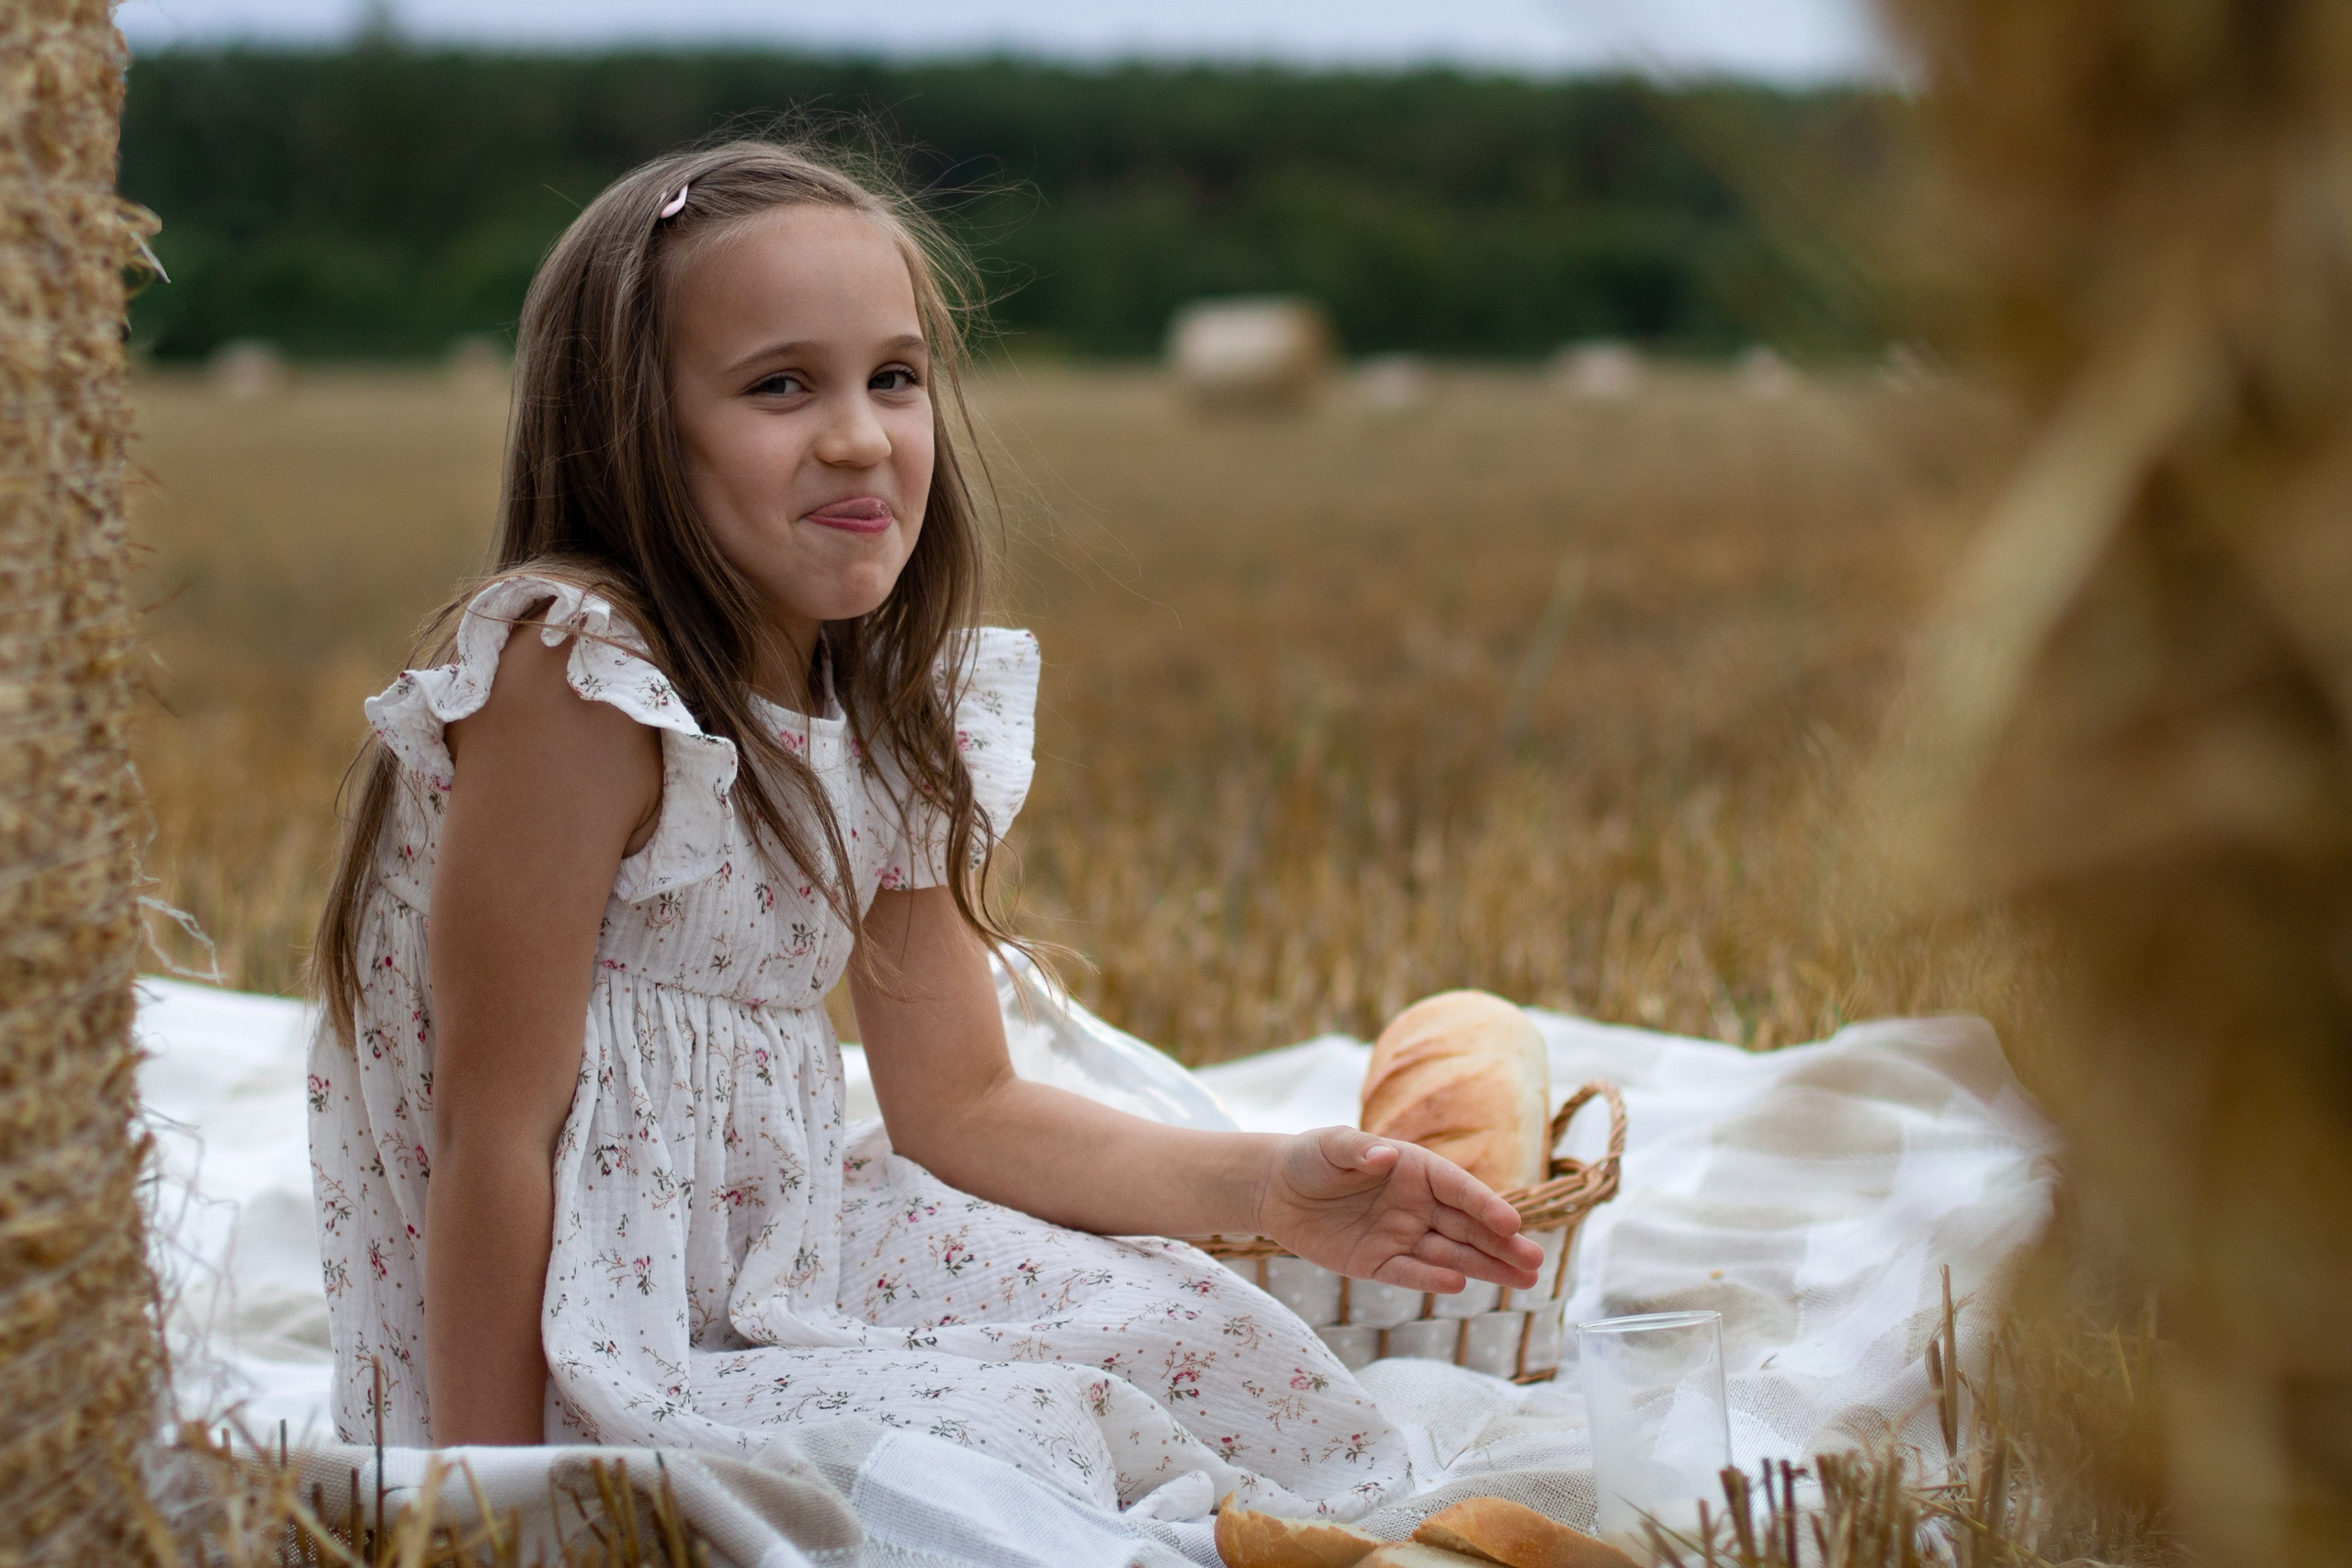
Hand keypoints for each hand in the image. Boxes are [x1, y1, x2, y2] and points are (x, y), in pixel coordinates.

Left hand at [1256, 1128, 1543, 1293]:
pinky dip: (1432, 1279)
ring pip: (1451, 1254)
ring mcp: (1401, 1236)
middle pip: (1467, 1227)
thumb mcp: (1330, 1146)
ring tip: (1525, 1281)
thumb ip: (1357, 1151)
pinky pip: (1410, 1273)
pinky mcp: (1379, 1264)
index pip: (1458, 1189)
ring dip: (1485, 1268)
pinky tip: (1460, 1284)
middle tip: (1536, 1262)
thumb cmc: (1310, 1158)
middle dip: (1502, 1245)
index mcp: (1416, 1169)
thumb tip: (1386, 1156)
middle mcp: (1417, 1204)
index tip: (1512, 1223)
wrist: (1275, 1190)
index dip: (1486, 1206)